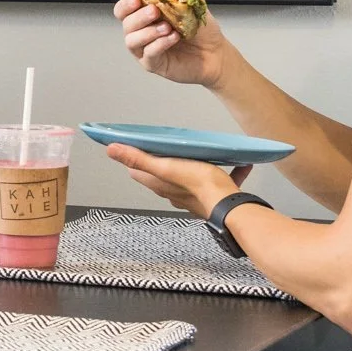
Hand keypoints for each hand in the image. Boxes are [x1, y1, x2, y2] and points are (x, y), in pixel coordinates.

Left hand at [105, 143, 250, 217]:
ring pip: (193, 179)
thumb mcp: (165, 166)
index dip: (135, 160)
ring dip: (196, 168)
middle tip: (168, 147)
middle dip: (164, 163)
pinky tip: (241, 164)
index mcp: (160, 185)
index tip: (136, 146)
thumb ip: (138, 158)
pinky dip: (229, 173)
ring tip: (202, 154)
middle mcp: (174, 193)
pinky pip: (223, 181)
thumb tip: (110, 149)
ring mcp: (195, 196)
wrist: (230, 204)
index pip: (139, 172)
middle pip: (164, 176)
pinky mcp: (216, 196)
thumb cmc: (197, 183)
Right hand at [115, 0, 231, 88]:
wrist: (216, 53)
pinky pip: (148, 54)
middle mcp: (142, 32)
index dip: (126, 3)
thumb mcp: (192, 6)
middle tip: (154, 11)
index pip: (124, 9)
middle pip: (126, 24)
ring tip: (167, 27)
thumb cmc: (202, 32)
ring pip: (131, 41)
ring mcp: (145, 49)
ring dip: (148, 32)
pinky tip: (173, 38)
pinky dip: (159, 44)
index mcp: (146, 16)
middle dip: (138, 16)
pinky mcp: (153, 64)